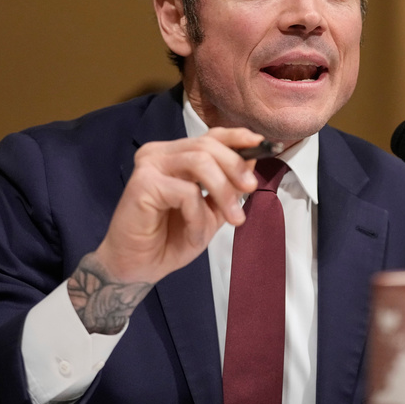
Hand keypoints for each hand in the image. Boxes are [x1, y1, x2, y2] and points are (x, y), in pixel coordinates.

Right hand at [68, 127, 262, 332]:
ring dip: (223, 191)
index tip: (265, 146)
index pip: (210, 136)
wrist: (139, 268)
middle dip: (235, 168)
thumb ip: (228, 186)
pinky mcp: (142, 184)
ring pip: (199, 162)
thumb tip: (251, 160)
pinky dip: (198, 215)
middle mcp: (159, 153)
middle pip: (207, 145)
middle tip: (252, 189)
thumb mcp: (211, 211)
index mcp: (175, 155)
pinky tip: (194, 233)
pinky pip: (186, 192)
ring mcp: (149, 165)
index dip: (238, 137)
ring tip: (233, 219)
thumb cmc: (170, 239)